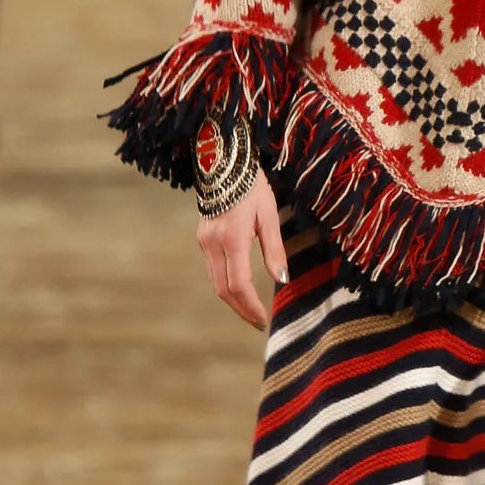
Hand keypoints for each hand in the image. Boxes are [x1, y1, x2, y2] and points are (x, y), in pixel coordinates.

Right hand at [196, 166, 289, 330]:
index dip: (250, 306)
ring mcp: (204, 241)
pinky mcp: (202, 238)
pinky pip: (213, 269)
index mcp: (232, 238)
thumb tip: (282, 279)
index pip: (239, 284)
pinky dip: (226, 284)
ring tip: (251, 310)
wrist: (223, 162)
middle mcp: (213, 243)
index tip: (263, 320)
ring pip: (215, 282)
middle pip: (223, 290)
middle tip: (258, 322)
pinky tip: (240, 289)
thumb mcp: (269, 215)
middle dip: (241, 309)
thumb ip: (274, 249)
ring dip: (233, 300)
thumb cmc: (251, 186)